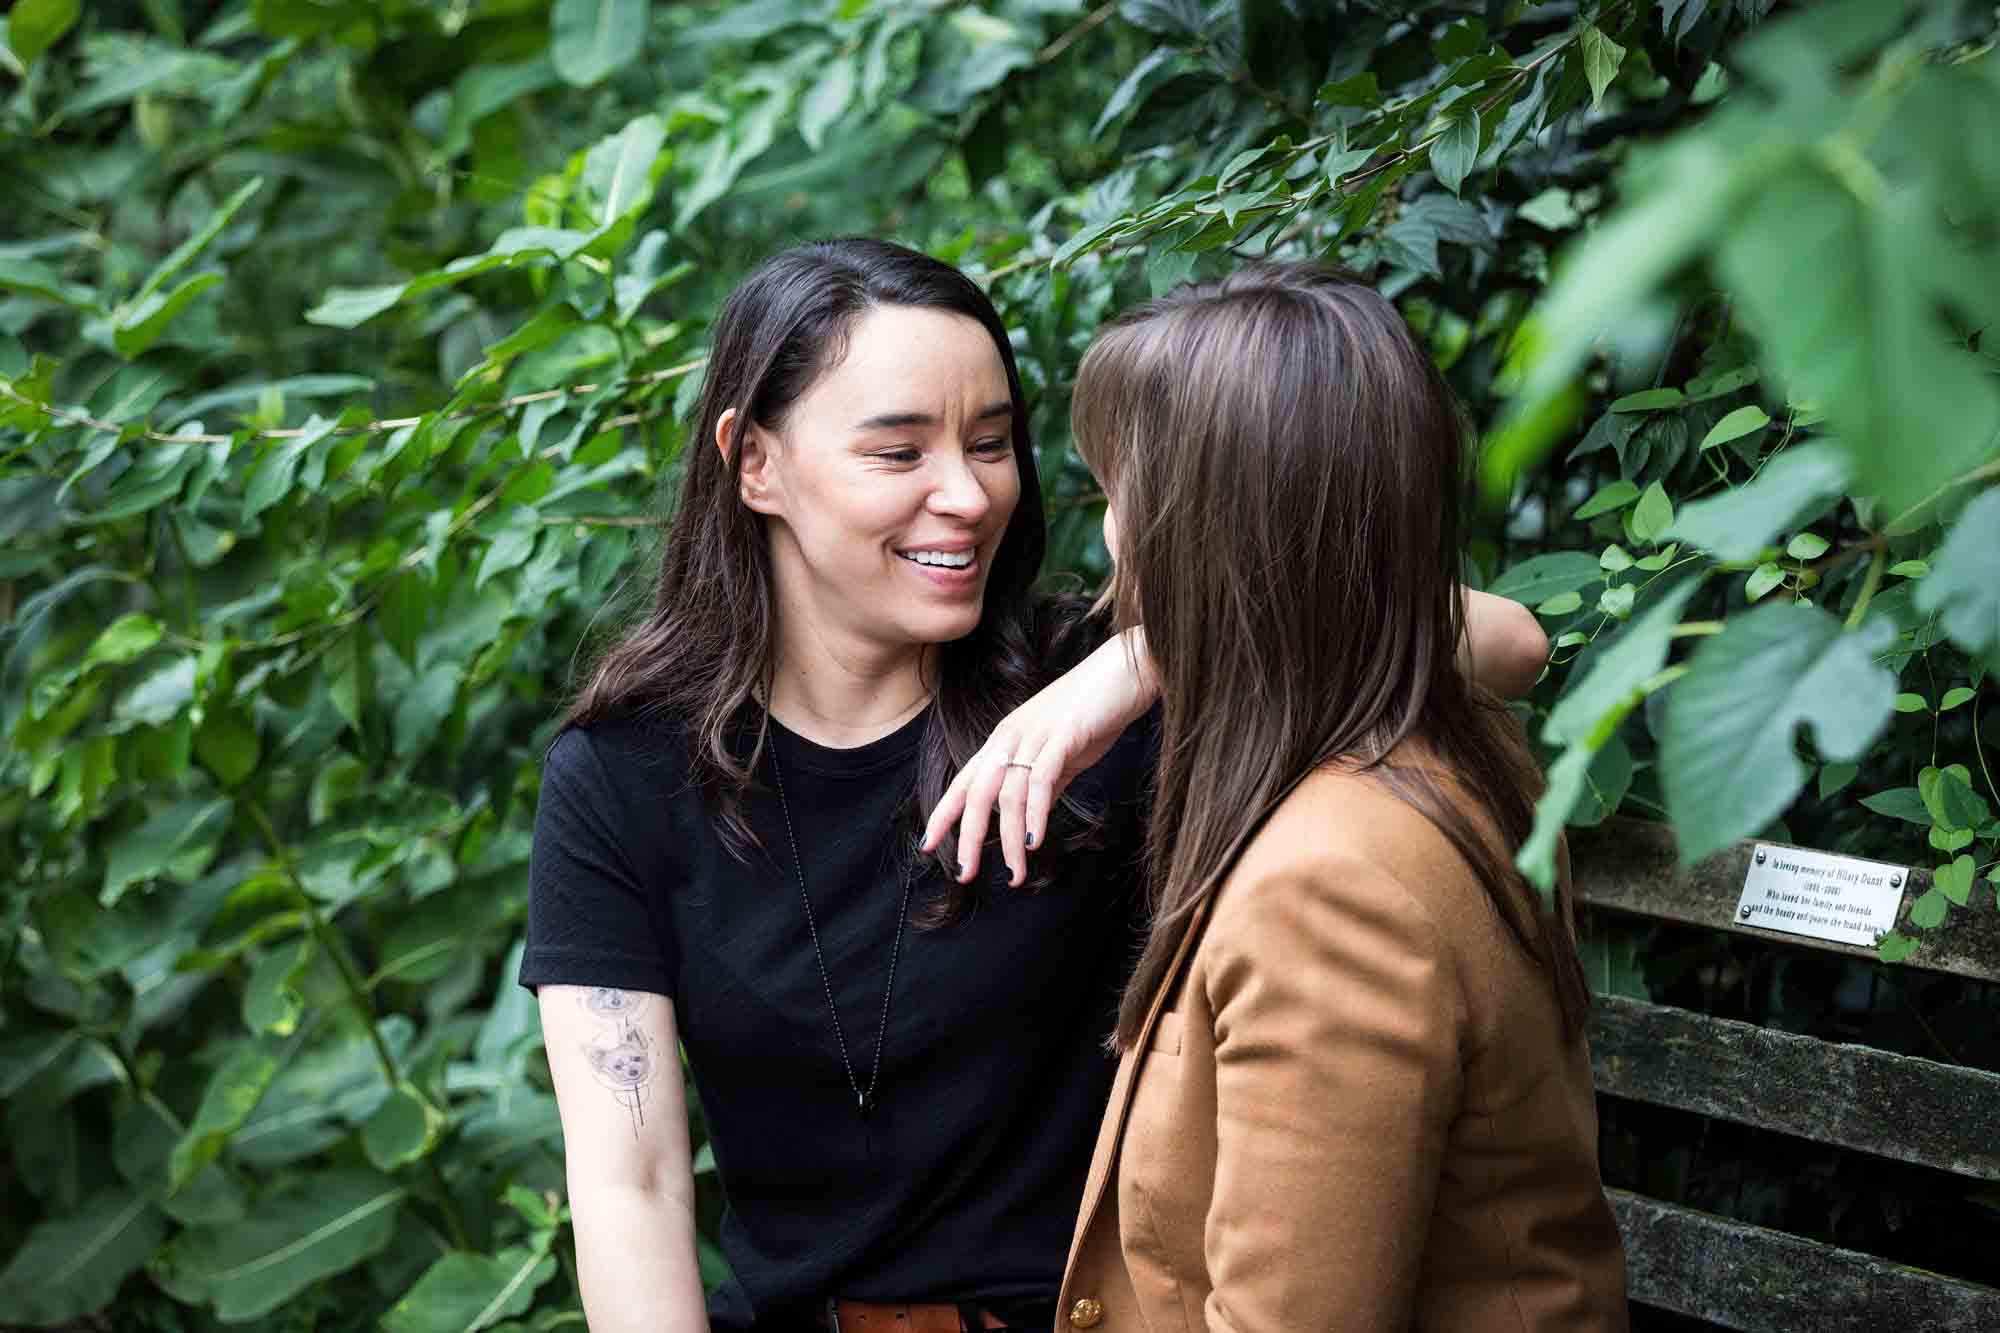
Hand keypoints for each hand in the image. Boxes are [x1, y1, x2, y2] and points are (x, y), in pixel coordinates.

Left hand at [922, 628, 1157, 886]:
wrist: (1126, 673)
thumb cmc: (1096, 711)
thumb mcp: (1062, 755)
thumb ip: (1045, 785)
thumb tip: (1032, 819)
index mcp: (1005, 740)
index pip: (965, 781)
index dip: (944, 813)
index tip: (927, 844)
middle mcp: (1011, 736)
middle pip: (976, 792)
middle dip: (967, 837)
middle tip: (965, 875)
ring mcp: (1035, 735)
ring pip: (1009, 794)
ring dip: (1009, 839)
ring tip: (1016, 872)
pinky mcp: (1063, 735)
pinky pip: (1041, 781)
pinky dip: (1036, 815)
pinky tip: (1036, 842)